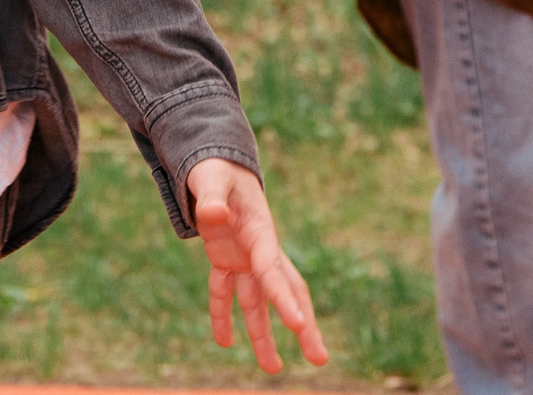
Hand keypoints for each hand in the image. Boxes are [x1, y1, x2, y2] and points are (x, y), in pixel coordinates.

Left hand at [187, 156, 326, 372]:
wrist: (217, 164)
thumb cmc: (217, 170)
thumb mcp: (212, 179)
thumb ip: (213, 197)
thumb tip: (212, 214)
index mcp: (260, 232)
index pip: (274, 271)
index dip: (285, 299)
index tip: (299, 327)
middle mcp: (258, 250)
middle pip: (285, 292)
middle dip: (302, 325)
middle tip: (319, 359)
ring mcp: (243, 257)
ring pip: (258, 302)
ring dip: (264, 334)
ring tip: (272, 369)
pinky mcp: (225, 260)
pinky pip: (225, 293)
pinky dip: (223, 316)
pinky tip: (225, 343)